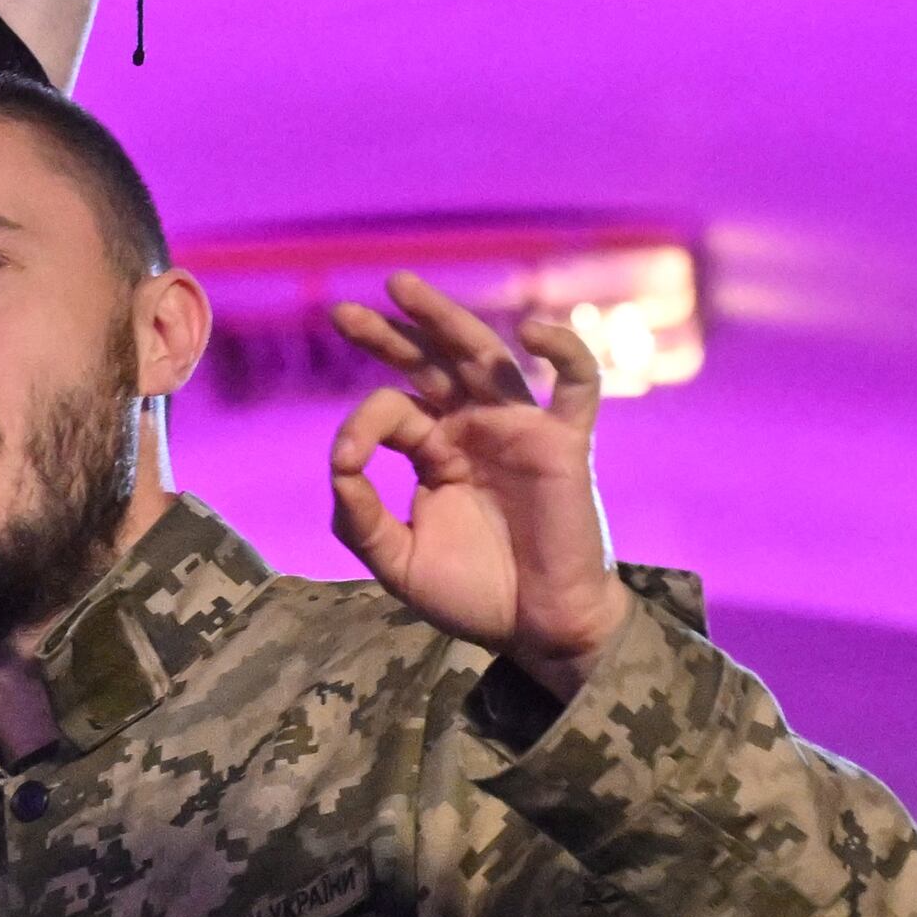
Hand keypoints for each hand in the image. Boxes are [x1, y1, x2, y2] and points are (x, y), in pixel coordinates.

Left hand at [325, 274, 632, 694]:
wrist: (538, 628)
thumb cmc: (473, 595)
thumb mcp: (397, 560)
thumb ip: (360, 516)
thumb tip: (339, 462)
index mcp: (435, 452)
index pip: (392, 410)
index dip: (361, 425)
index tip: (348, 460)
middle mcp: (474, 430)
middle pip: (430, 364)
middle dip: (388, 335)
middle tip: (341, 313)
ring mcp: (519, 430)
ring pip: (484, 356)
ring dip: (444, 319)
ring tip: (400, 288)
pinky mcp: (564, 442)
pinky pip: (576, 383)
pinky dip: (564, 349)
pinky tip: (532, 329)